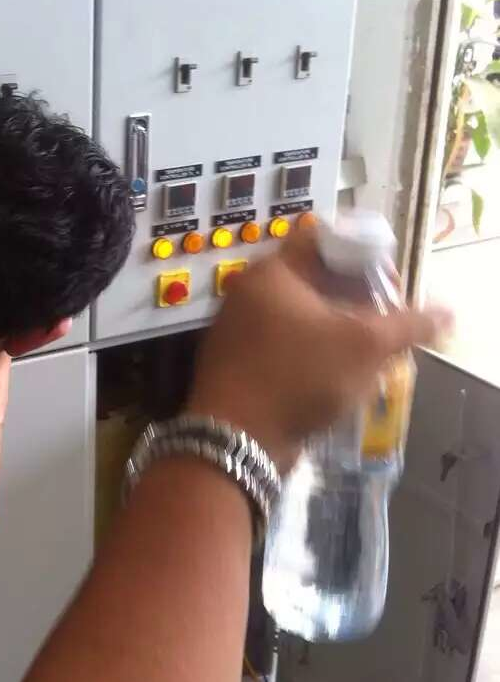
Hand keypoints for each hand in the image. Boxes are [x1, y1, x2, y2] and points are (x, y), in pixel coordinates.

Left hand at [188, 227, 447, 470]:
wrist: (236, 441)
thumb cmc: (299, 376)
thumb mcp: (364, 347)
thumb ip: (407, 325)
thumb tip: (445, 313)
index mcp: (272, 272)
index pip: (324, 240)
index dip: (365, 256)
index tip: (391, 286)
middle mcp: (249, 294)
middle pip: (314, 280)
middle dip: (357, 300)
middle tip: (387, 324)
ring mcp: (239, 331)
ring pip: (302, 318)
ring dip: (339, 332)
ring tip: (369, 355)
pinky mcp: (240, 366)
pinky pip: (286, 348)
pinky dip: (315, 356)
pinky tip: (339, 379)